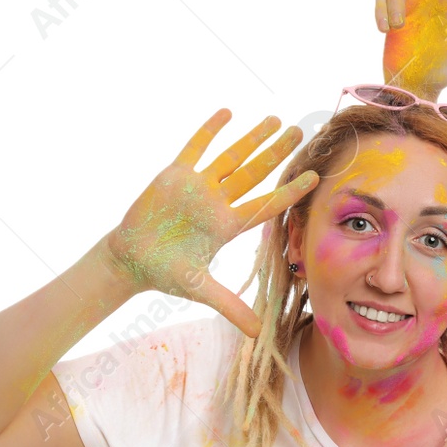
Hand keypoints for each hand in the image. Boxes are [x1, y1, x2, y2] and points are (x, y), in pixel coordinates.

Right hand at [103, 110, 317, 336]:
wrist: (131, 260)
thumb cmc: (165, 273)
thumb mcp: (200, 290)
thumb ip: (230, 307)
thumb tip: (258, 334)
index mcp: (228, 225)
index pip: (267, 204)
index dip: (290, 191)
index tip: (315, 176)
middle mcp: (218, 202)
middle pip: (255, 173)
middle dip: (278, 153)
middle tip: (302, 132)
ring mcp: (198, 186)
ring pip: (232, 157)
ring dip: (253, 138)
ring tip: (276, 120)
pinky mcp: (174, 175)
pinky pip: (196, 147)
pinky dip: (210, 130)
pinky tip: (228, 112)